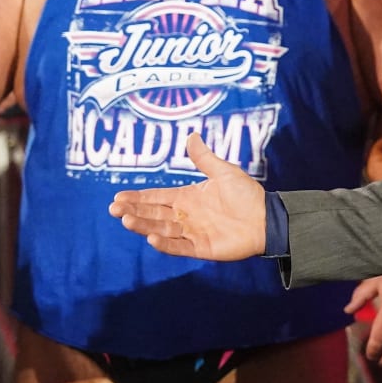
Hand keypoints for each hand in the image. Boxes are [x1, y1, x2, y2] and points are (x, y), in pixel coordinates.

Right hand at [108, 134, 266, 260]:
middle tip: (114, 209)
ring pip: (162, 229)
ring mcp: (192, 233)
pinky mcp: (201, 248)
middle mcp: (186, 216)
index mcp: (188, 197)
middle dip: (133, 211)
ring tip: (127, 220)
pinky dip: (165, 243)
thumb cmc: (247, 195)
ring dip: (144, 226)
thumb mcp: (224, 172)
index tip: (118, 198)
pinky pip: (179, 246)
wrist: (267, 218)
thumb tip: (191, 135)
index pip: (157, 198)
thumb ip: (204, 158)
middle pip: (154, 214)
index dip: (138, 198)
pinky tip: (151, 237)